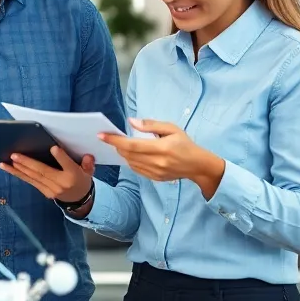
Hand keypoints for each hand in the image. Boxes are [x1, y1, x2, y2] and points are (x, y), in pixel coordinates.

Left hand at [0, 146, 94, 204]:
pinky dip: (19, 174)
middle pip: (43, 171)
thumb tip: (87, 156)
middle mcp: (61, 183)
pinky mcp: (44, 192)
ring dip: (18, 169)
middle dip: (27, 163)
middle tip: (14, 155)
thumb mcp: (88, 171)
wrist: (79, 201)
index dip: (61, 157)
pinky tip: (8, 168)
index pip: (68, 165)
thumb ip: (87, 163)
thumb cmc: (82, 180)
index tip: (53, 148)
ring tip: (5, 162)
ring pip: (33, 177)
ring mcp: (51, 189)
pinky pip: (30, 181)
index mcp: (74, 176)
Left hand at [101, 119, 224, 191]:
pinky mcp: (154, 178)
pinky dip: (130, 160)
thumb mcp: (172, 128)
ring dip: (123, 153)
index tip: (102, 135)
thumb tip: (131, 122)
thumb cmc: (185, 144)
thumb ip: (151, 124)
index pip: (132, 145)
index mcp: (161, 148)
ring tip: (122, 144)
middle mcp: (157, 162)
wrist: (197, 165)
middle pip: (128, 154)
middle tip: (111, 137)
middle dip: (117, 145)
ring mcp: (155, 172)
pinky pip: (136, 169)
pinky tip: (132, 154)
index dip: (115, 140)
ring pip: (130, 162)